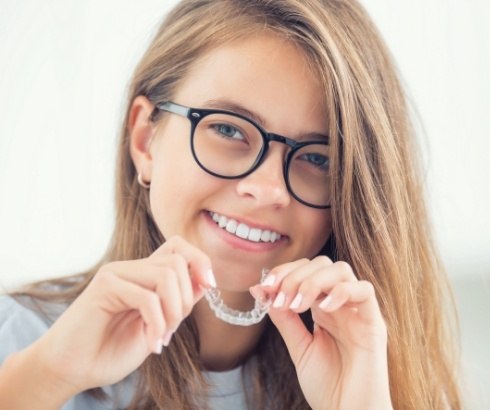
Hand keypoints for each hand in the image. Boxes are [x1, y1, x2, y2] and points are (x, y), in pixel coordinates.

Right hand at [29, 236, 214, 396]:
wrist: (71, 369)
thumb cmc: (111, 349)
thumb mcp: (158, 326)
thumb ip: (178, 302)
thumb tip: (206, 280)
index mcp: (143, 275)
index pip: (178, 247)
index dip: (200, 260)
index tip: (210, 286)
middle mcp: (130, 268)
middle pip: (178, 261)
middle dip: (187, 299)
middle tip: (172, 329)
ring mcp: (116, 274)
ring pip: (167, 275)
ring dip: (174, 312)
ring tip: (162, 337)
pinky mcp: (104, 287)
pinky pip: (147, 298)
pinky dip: (157, 325)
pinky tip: (152, 344)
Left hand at [251, 257, 391, 409]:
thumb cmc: (327, 385)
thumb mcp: (298, 346)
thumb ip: (283, 318)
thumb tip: (260, 289)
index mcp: (323, 307)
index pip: (306, 270)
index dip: (285, 272)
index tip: (264, 288)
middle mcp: (341, 304)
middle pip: (322, 264)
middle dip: (295, 275)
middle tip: (280, 297)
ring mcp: (358, 312)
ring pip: (342, 270)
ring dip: (313, 281)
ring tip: (297, 305)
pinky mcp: (374, 324)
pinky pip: (365, 291)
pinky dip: (341, 292)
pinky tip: (322, 309)